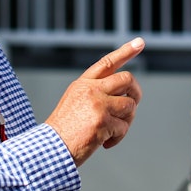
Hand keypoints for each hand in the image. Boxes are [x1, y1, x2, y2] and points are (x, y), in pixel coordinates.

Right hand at [45, 37, 144, 166]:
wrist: (50, 148)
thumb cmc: (64, 129)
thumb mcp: (75, 101)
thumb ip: (96, 93)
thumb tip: (126, 95)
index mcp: (84, 83)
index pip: (108, 62)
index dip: (126, 51)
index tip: (140, 42)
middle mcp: (91, 90)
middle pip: (127, 80)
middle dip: (136, 93)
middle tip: (132, 107)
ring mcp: (98, 105)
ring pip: (130, 105)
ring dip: (127, 120)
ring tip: (113, 131)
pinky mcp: (103, 122)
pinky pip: (124, 127)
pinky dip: (118, 137)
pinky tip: (105, 143)